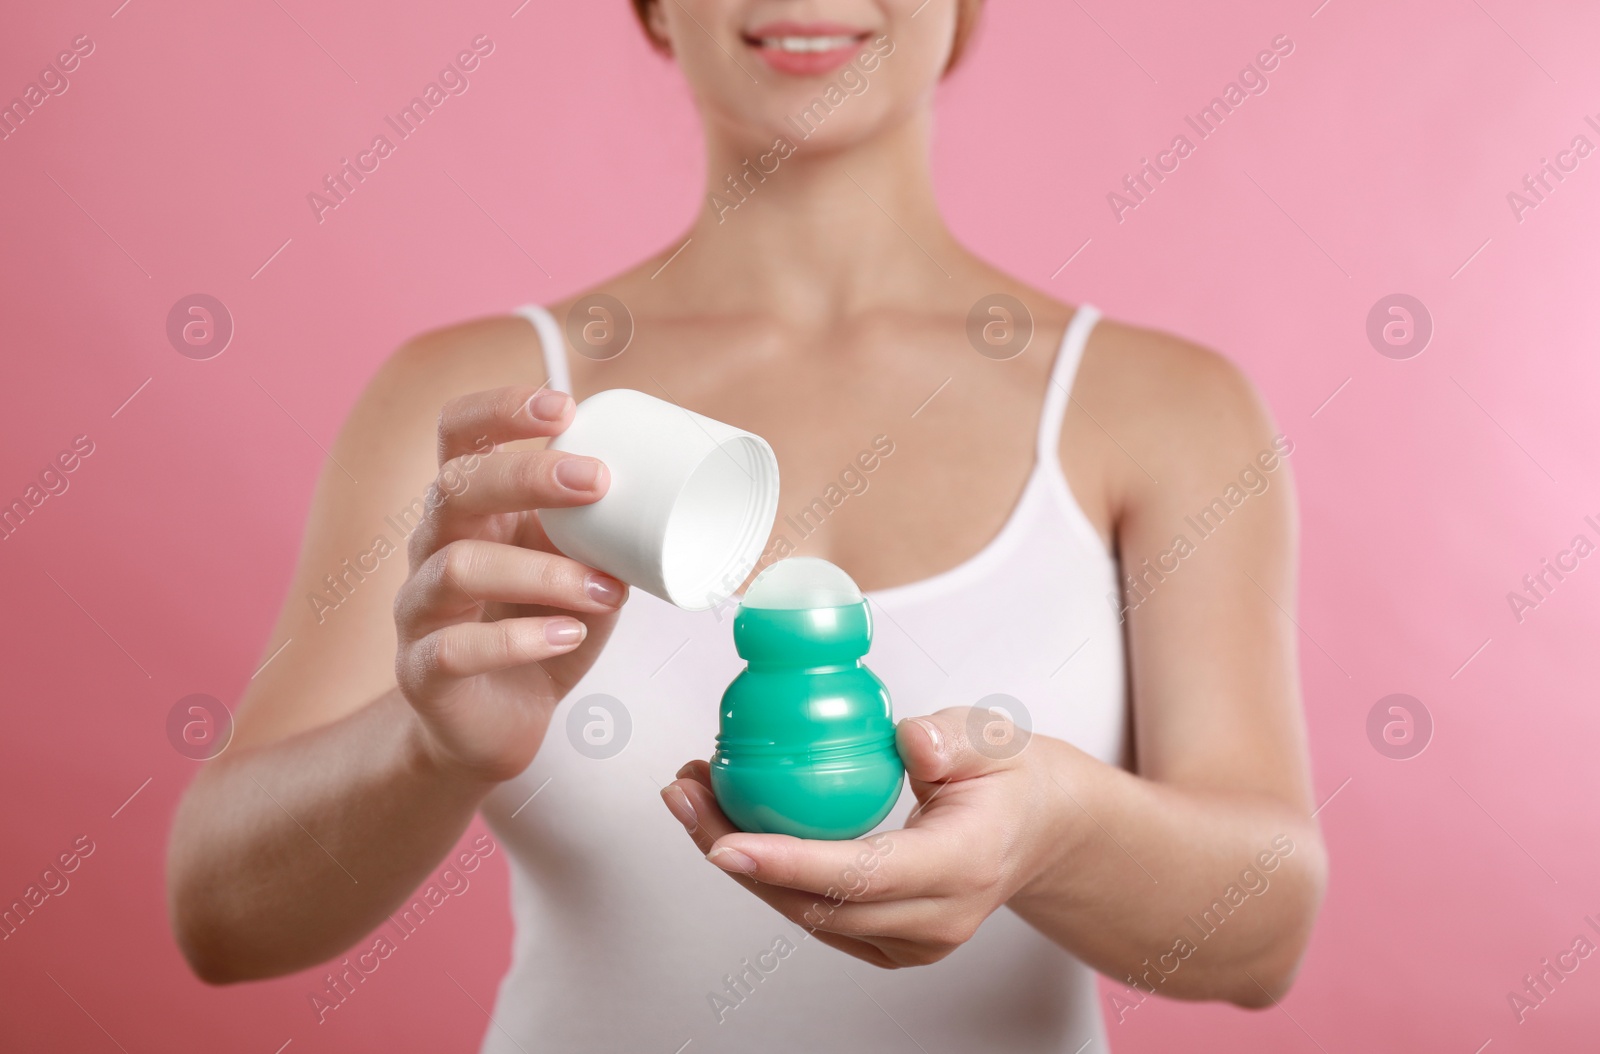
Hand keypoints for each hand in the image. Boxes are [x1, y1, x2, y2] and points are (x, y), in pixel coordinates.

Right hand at [394, 386, 629, 783]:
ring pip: (458, 567)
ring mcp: (420, 608)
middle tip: (597, 481)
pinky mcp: (423, 671)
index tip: (562, 406)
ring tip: (606, 589)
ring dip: (544, 572)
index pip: (459, 435)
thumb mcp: (580, 568)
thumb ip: (608, 531)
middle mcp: (433, 547)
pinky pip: (455, 648)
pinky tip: (566, 635)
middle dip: (526, 475)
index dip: (498, 409)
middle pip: (455, 487)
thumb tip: (679, 489)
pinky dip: (518, 639)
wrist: (494, 724)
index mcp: (472, 509)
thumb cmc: (541, 629)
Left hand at [661, 707, 1070, 967]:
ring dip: (740, 861)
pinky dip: (768, 874)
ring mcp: (913, 941)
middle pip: (819, 903)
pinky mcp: (889, 943)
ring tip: (692, 798)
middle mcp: (937, 918)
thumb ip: (951, 738)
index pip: (865, 874)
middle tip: (684, 794)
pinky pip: (816, 916)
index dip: (790, 862)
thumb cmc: (1011, 778)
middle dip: (737, 853)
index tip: (723, 841)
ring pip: (807, 915)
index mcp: (963, 865)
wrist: (1041, 828)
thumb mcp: (993, 738)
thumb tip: (908, 740)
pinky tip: (729, 824)